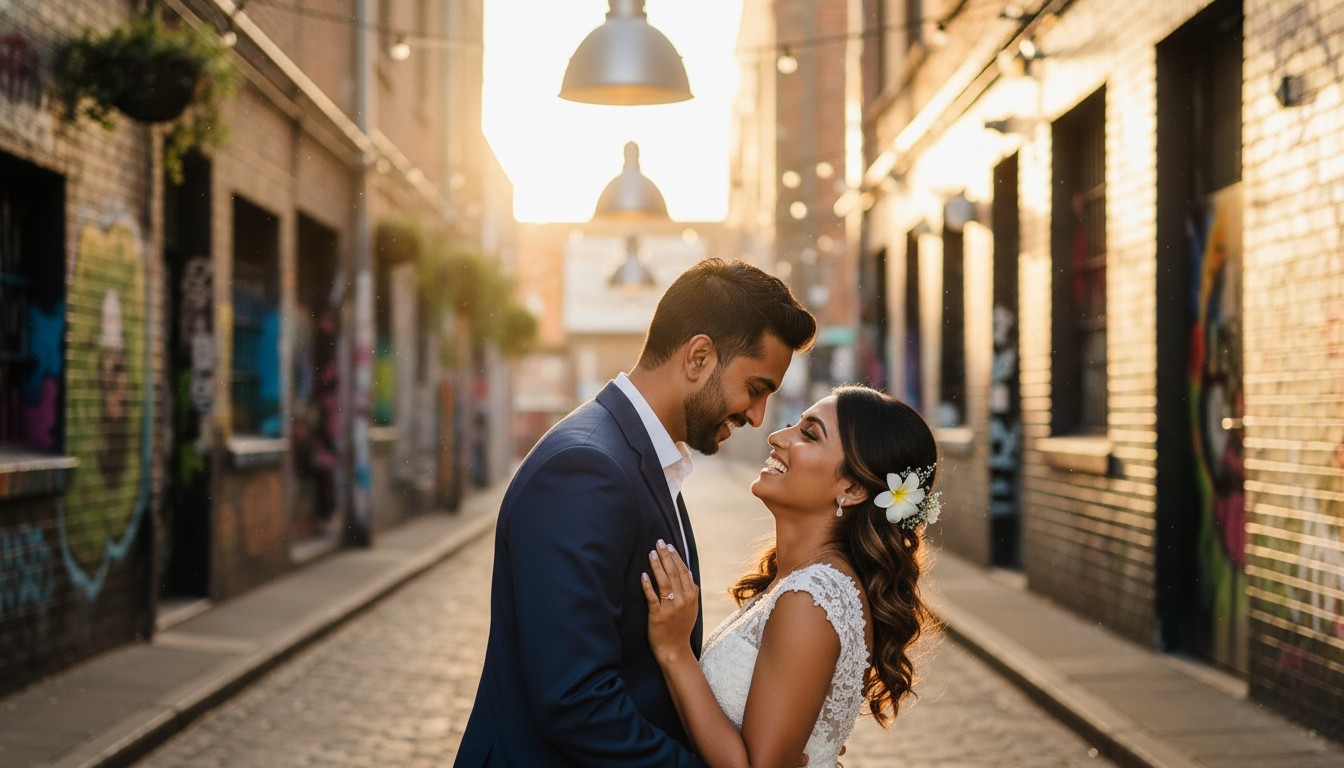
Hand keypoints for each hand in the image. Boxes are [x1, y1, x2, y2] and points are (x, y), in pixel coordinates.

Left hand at [641, 539, 699, 663]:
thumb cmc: (681, 627)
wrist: (674, 649)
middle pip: (673, 573)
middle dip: (666, 556)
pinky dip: (648, 585)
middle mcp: (683, 600)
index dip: (676, 557)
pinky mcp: (658, 615)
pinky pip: (652, 597)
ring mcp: (670, 608)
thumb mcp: (692, 608)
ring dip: (657, 566)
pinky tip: (643, 575)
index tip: (669, 545)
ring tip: (650, 553)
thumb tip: (688, 572)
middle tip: (658, 543)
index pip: (683, 571)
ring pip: (664, 582)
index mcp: (692, 596)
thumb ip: (690, 590)